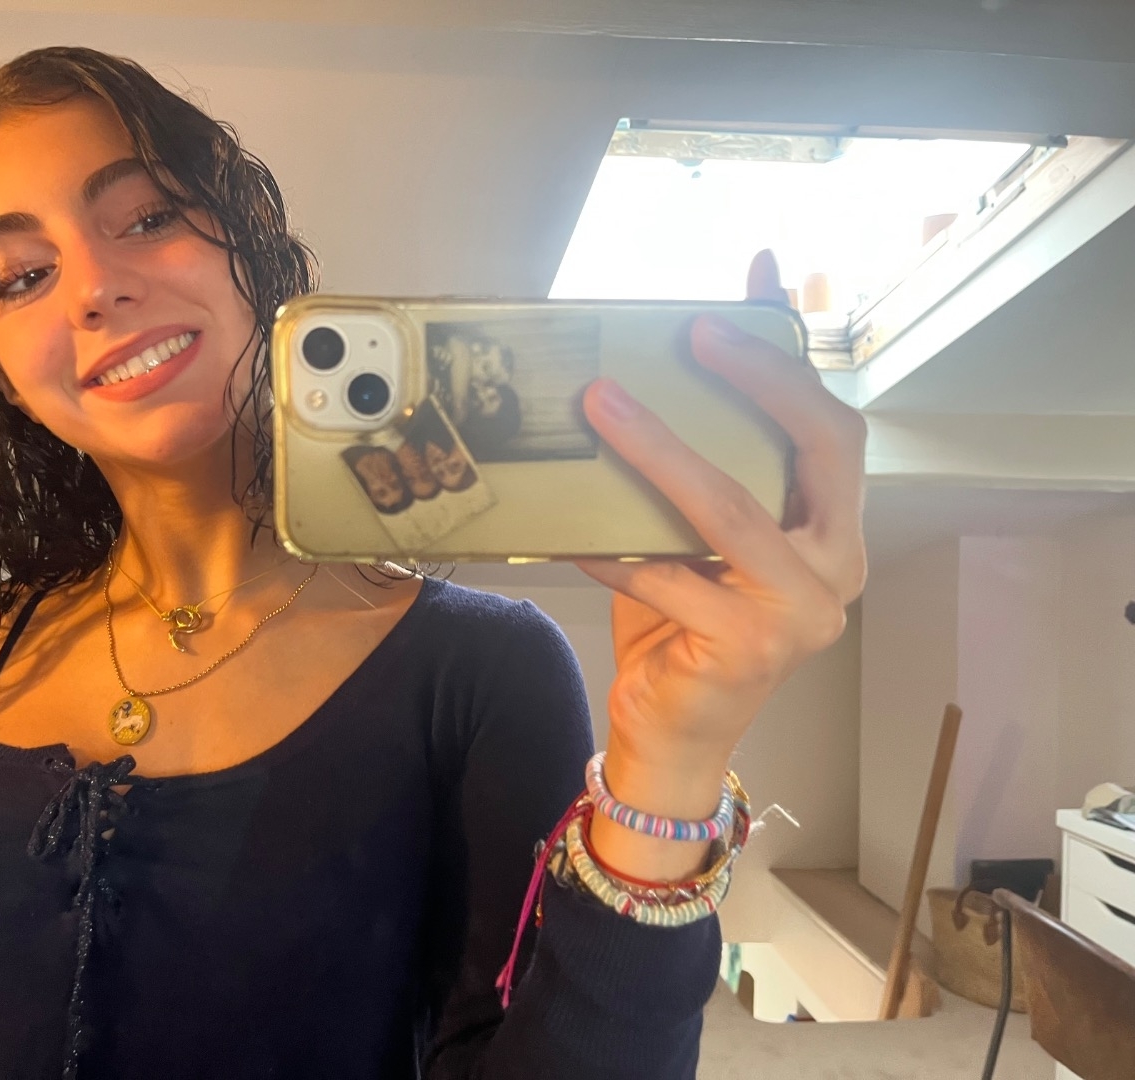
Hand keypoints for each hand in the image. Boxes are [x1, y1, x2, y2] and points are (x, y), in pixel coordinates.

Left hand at [576, 251, 867, 879]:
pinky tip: (574, 530)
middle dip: (757, 379)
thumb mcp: (699, 528)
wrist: (673, 727)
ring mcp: (801, 613)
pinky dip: (616, 549)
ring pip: (733, 511)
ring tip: (601, 402)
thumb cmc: (685, 617)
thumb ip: (706, 452)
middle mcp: (836, 566)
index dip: (794, 356)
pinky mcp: (750, 648)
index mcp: (833, 527)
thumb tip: (689, 345)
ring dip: (661, 450)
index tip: (752, 284)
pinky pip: (670, 579)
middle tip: (690, 332)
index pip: (835, 426)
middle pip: (818, 448)